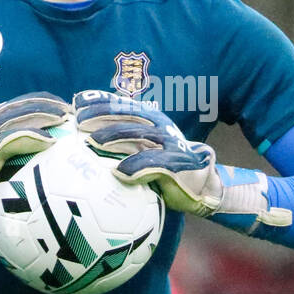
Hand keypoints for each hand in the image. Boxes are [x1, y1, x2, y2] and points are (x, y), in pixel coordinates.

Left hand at [72, 90, 290, 226]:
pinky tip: (119, 173)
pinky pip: (157, 166)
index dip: (102, 102)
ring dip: (115, 138)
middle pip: (130, 117)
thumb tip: (95, 148)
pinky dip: (138, 167)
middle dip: (102, 114)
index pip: (126, 107)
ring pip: (141, 137)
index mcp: (157, 124)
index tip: (77, 102)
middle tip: (76, 120)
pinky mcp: (181, 169)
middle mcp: (165, 132)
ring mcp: (173, 149)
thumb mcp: (154, 156)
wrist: (216, 191)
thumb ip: (131, 148)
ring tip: (91, 143)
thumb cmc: (179, 176)